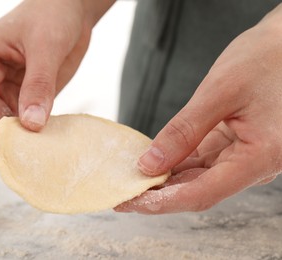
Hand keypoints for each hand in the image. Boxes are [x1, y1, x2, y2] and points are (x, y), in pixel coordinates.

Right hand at [0, 0, 113, 147]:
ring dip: (18, 137)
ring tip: (32, 154)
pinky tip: (42, 142)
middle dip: (2, 136)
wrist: (71, 10)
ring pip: (5, 121)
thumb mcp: (45, 47)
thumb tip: (32, 123)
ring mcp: (5, 88)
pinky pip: (24, 119)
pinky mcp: (24, 96)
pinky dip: (32, 132)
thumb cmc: (51, 13)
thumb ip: (39, 85)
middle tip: (20, 157)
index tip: (0, 146)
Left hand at [116, 5, 281, 213]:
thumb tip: (150, 163)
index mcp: (258, 157)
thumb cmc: (264, 60)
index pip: (201, 193)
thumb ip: (184, 131)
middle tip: (122, 194)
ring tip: (132, 180)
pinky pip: (201, 161)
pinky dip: (176, 163)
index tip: (129, 201)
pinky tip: (153, 162)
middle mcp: (253, 164)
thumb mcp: (219, 93)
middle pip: (197, 190)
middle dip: (158, 195)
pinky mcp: (235, 145)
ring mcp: (244, 156)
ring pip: (197, 178)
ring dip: (164, 180)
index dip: (162, 202)